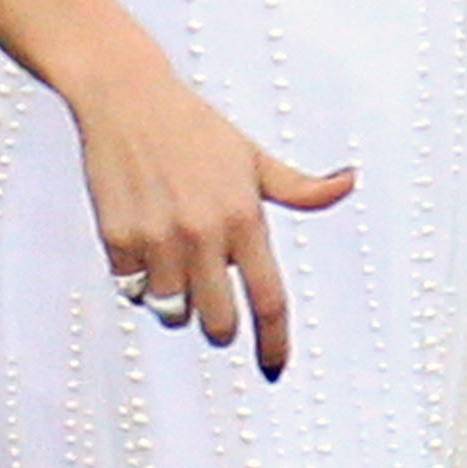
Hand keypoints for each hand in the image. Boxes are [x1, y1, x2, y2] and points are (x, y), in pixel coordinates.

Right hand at [70, 56, 353, 379]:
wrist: (128, 98)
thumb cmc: (195, 128)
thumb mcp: (253, 156)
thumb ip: (300, 187)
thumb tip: (348, 182)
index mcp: (243, 216)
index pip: (269, 298)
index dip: (274, 342)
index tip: (274, 369)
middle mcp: (202, 232)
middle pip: (219, 321)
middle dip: (221, 326)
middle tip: (217, 308)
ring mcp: (158, 238)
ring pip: (174, 312)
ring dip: (180, 304)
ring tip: (179, 267)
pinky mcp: (118, 239)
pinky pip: (134, 290)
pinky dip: (142, 283)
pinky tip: (148, 250)